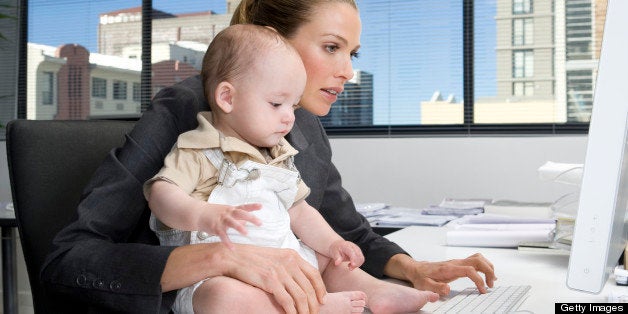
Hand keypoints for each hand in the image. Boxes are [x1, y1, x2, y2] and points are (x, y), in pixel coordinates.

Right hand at [162, 243, 326, 313]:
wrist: (233, 257)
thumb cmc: (252, 259)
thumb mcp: (275, 257)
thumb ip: (288, 266)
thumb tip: (299, 281)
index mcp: (292, 255)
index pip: (314, 274)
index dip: (320, 289)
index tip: (322, 299)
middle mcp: (289, 263)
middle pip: (309, 287)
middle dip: (314, 304)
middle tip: (314, 313)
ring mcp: (280, 272)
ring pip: (301, 296)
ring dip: (305, 310)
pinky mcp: (271, 282)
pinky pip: (287, 301)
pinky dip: (292, 311)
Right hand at [198, 203, 262, 248]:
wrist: (198, 213)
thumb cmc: (214, 213)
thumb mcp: (226, 213)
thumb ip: (237, 218)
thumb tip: (246, 223)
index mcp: (232, 209)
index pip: (244, 207)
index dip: (252, 206)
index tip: (261, 206)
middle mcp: (228, 213)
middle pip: (240, 213)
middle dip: (250, 218)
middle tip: (260, 223)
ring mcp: (221, 220)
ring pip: (231, 223)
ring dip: (239, 227)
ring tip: (246, 233)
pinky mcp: (215, 227)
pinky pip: (222, 235)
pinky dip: (227, 242)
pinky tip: (232, 248)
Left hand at [328, 239, 363, 269]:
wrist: (338, 246)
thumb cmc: (335, 250)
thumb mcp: (334, 253)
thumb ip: (337, 258)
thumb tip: (337, 263)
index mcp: (346, 246)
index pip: (352, 252)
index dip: (353, 259)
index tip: (353, 265)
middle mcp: (354, 246)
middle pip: (359, 256)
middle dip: (356, 264)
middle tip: (349, 268)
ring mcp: (357, 249)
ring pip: (361, 258)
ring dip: (357, 264)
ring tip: (349, 266)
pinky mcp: (359, 252)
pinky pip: (361, 259)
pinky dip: (358, 264)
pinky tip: (351, 264)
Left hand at [386, 253, 496, 295]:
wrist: (417, 269)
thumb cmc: (421, 277)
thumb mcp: (425, 285)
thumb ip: (435, 288)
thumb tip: (447, 289)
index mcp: (449, 268)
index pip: (469, 270)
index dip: (478, 280)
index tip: (483, 290)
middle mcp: (455, 263)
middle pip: (477, 260)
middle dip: (488, 271)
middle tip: (491, 285)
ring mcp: (458, 262)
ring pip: (478, 258)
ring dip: (488, 267)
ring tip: (491, 281)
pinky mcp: (459, 264)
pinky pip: (475, 261)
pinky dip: (484, 267)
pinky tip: (487, 276)